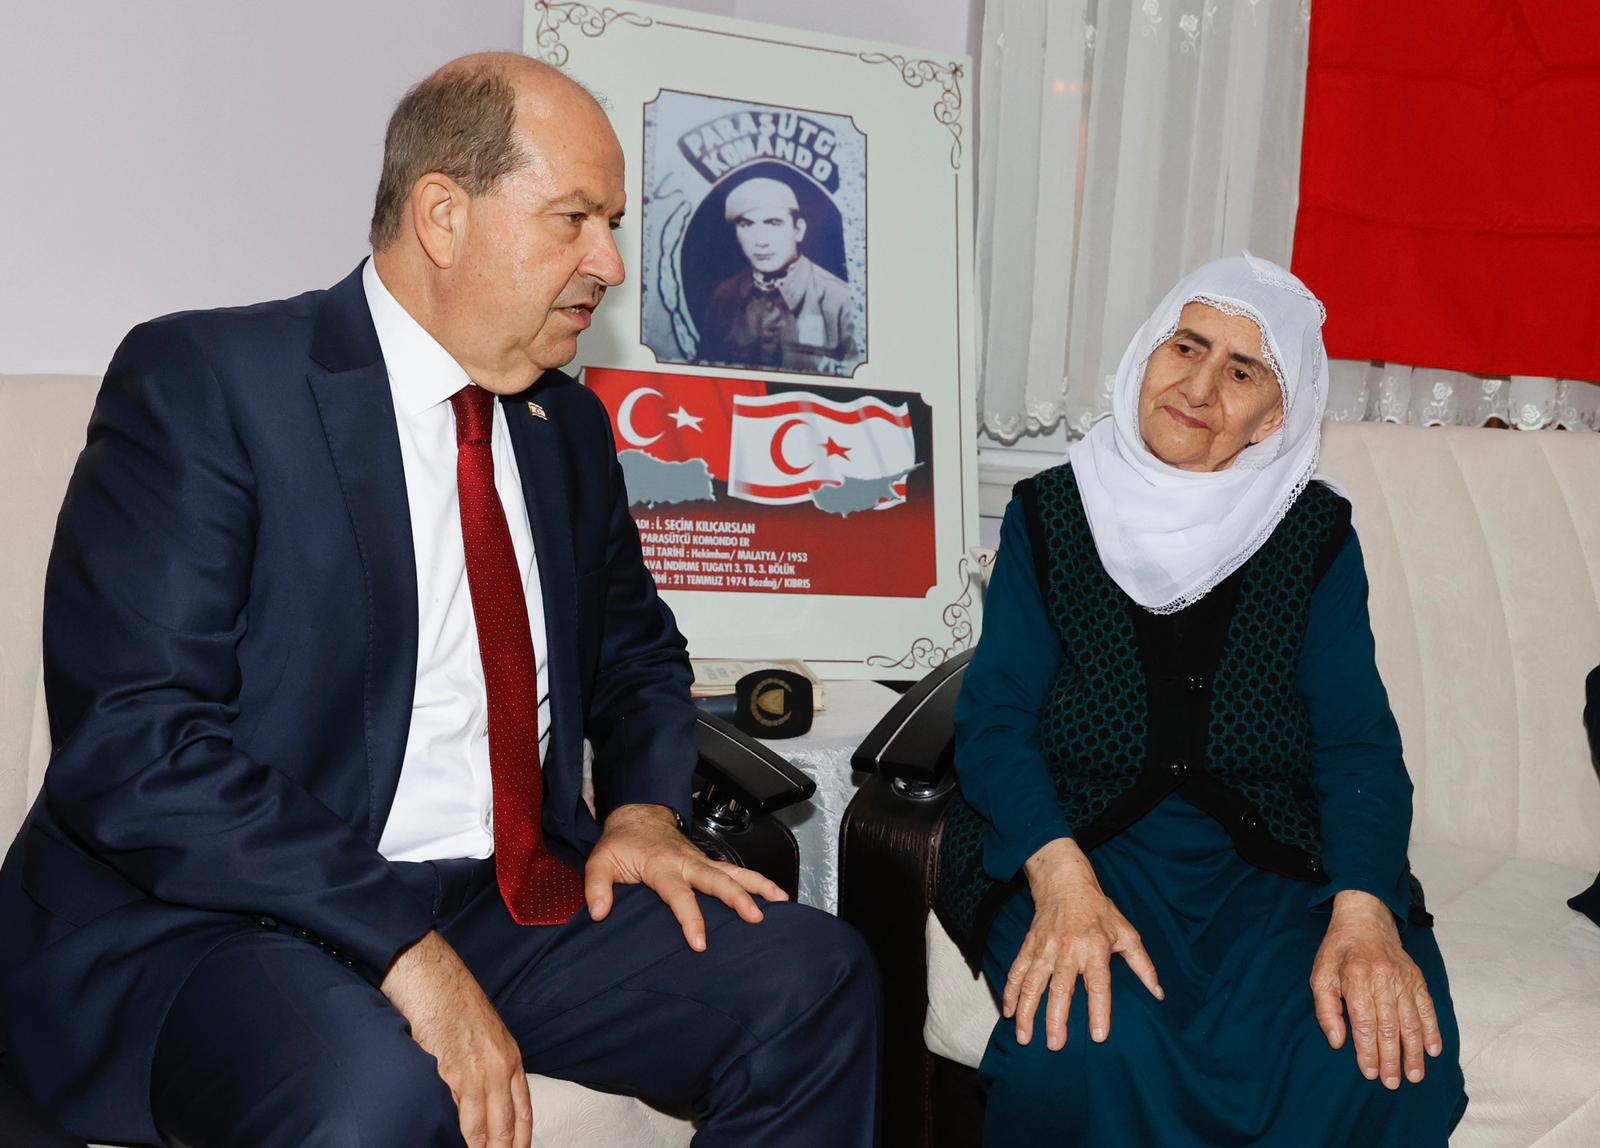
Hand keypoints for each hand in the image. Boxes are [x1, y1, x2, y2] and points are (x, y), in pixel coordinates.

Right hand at [381, 930, 530, 1147]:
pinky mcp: (451, 1073)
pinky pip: (455, 1114)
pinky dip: (453, 1133)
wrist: (434, 980)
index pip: (524, 1113)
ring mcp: (477, 1073)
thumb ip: (492, 1068)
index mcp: (512, 1059)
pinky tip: (448, 1139)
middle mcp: (500, 1069)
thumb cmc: (456, 1004)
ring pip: (482, 1128)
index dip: (521, 1141)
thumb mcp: (488, 1036)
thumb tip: (488, 1101)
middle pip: (506, 1127)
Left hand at [584, 803, 788, 950]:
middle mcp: (687, 862)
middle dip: (738, 898)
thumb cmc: (622, 842)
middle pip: (718, 879)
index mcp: (662, 865)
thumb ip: (597, 887)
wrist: (639, 816)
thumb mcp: (601, 861)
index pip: (679, 894)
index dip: (690, 918)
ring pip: (735, 871)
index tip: (701, 942)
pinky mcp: (709, 863)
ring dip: (759, 884)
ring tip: (781, 900)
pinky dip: (757, 881)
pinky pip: (736, 872)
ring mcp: (701, 861)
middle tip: (756, 917)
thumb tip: (600, 912)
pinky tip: (775, 895)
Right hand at [1002, 838, 1163, 1050]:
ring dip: (1027, 1011)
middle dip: (1056, 1018)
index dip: (1099, 1010)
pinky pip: (1016, 971)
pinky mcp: (1029, 946)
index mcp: (1095, 948)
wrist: (1065, 883)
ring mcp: (1045, 948)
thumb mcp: (1127, 933)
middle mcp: (1068, 950)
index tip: (1098, 1036)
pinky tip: (1008, 1012)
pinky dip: (1010, 992)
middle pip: (1061, 988)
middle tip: (1055, 1045)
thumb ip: (1143, 965)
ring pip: (1032, 983)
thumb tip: (1158, 994)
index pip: (1098, 984)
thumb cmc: (1099, 911)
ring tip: (1024, 1037)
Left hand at [1310, 890, 1442, 1089]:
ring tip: (1415, 1075)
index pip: (1363, 1022)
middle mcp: (1383, 979)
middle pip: (1390, 1026)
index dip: (1367, 1050)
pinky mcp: (1417, 979)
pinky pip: (1428, 1008)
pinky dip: (1432, 1031)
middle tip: (1392, 1083)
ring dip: (1414, 1052)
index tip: (1369, 1072)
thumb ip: (1326, 1009)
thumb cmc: (1339, 951)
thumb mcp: (1321, 975)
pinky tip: (1434, 1051)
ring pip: (1411, 1022)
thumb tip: (1337, 1042)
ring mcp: (1403, 979)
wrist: (1365, 919)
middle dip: (1392, 1058)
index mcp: (1356, 978)